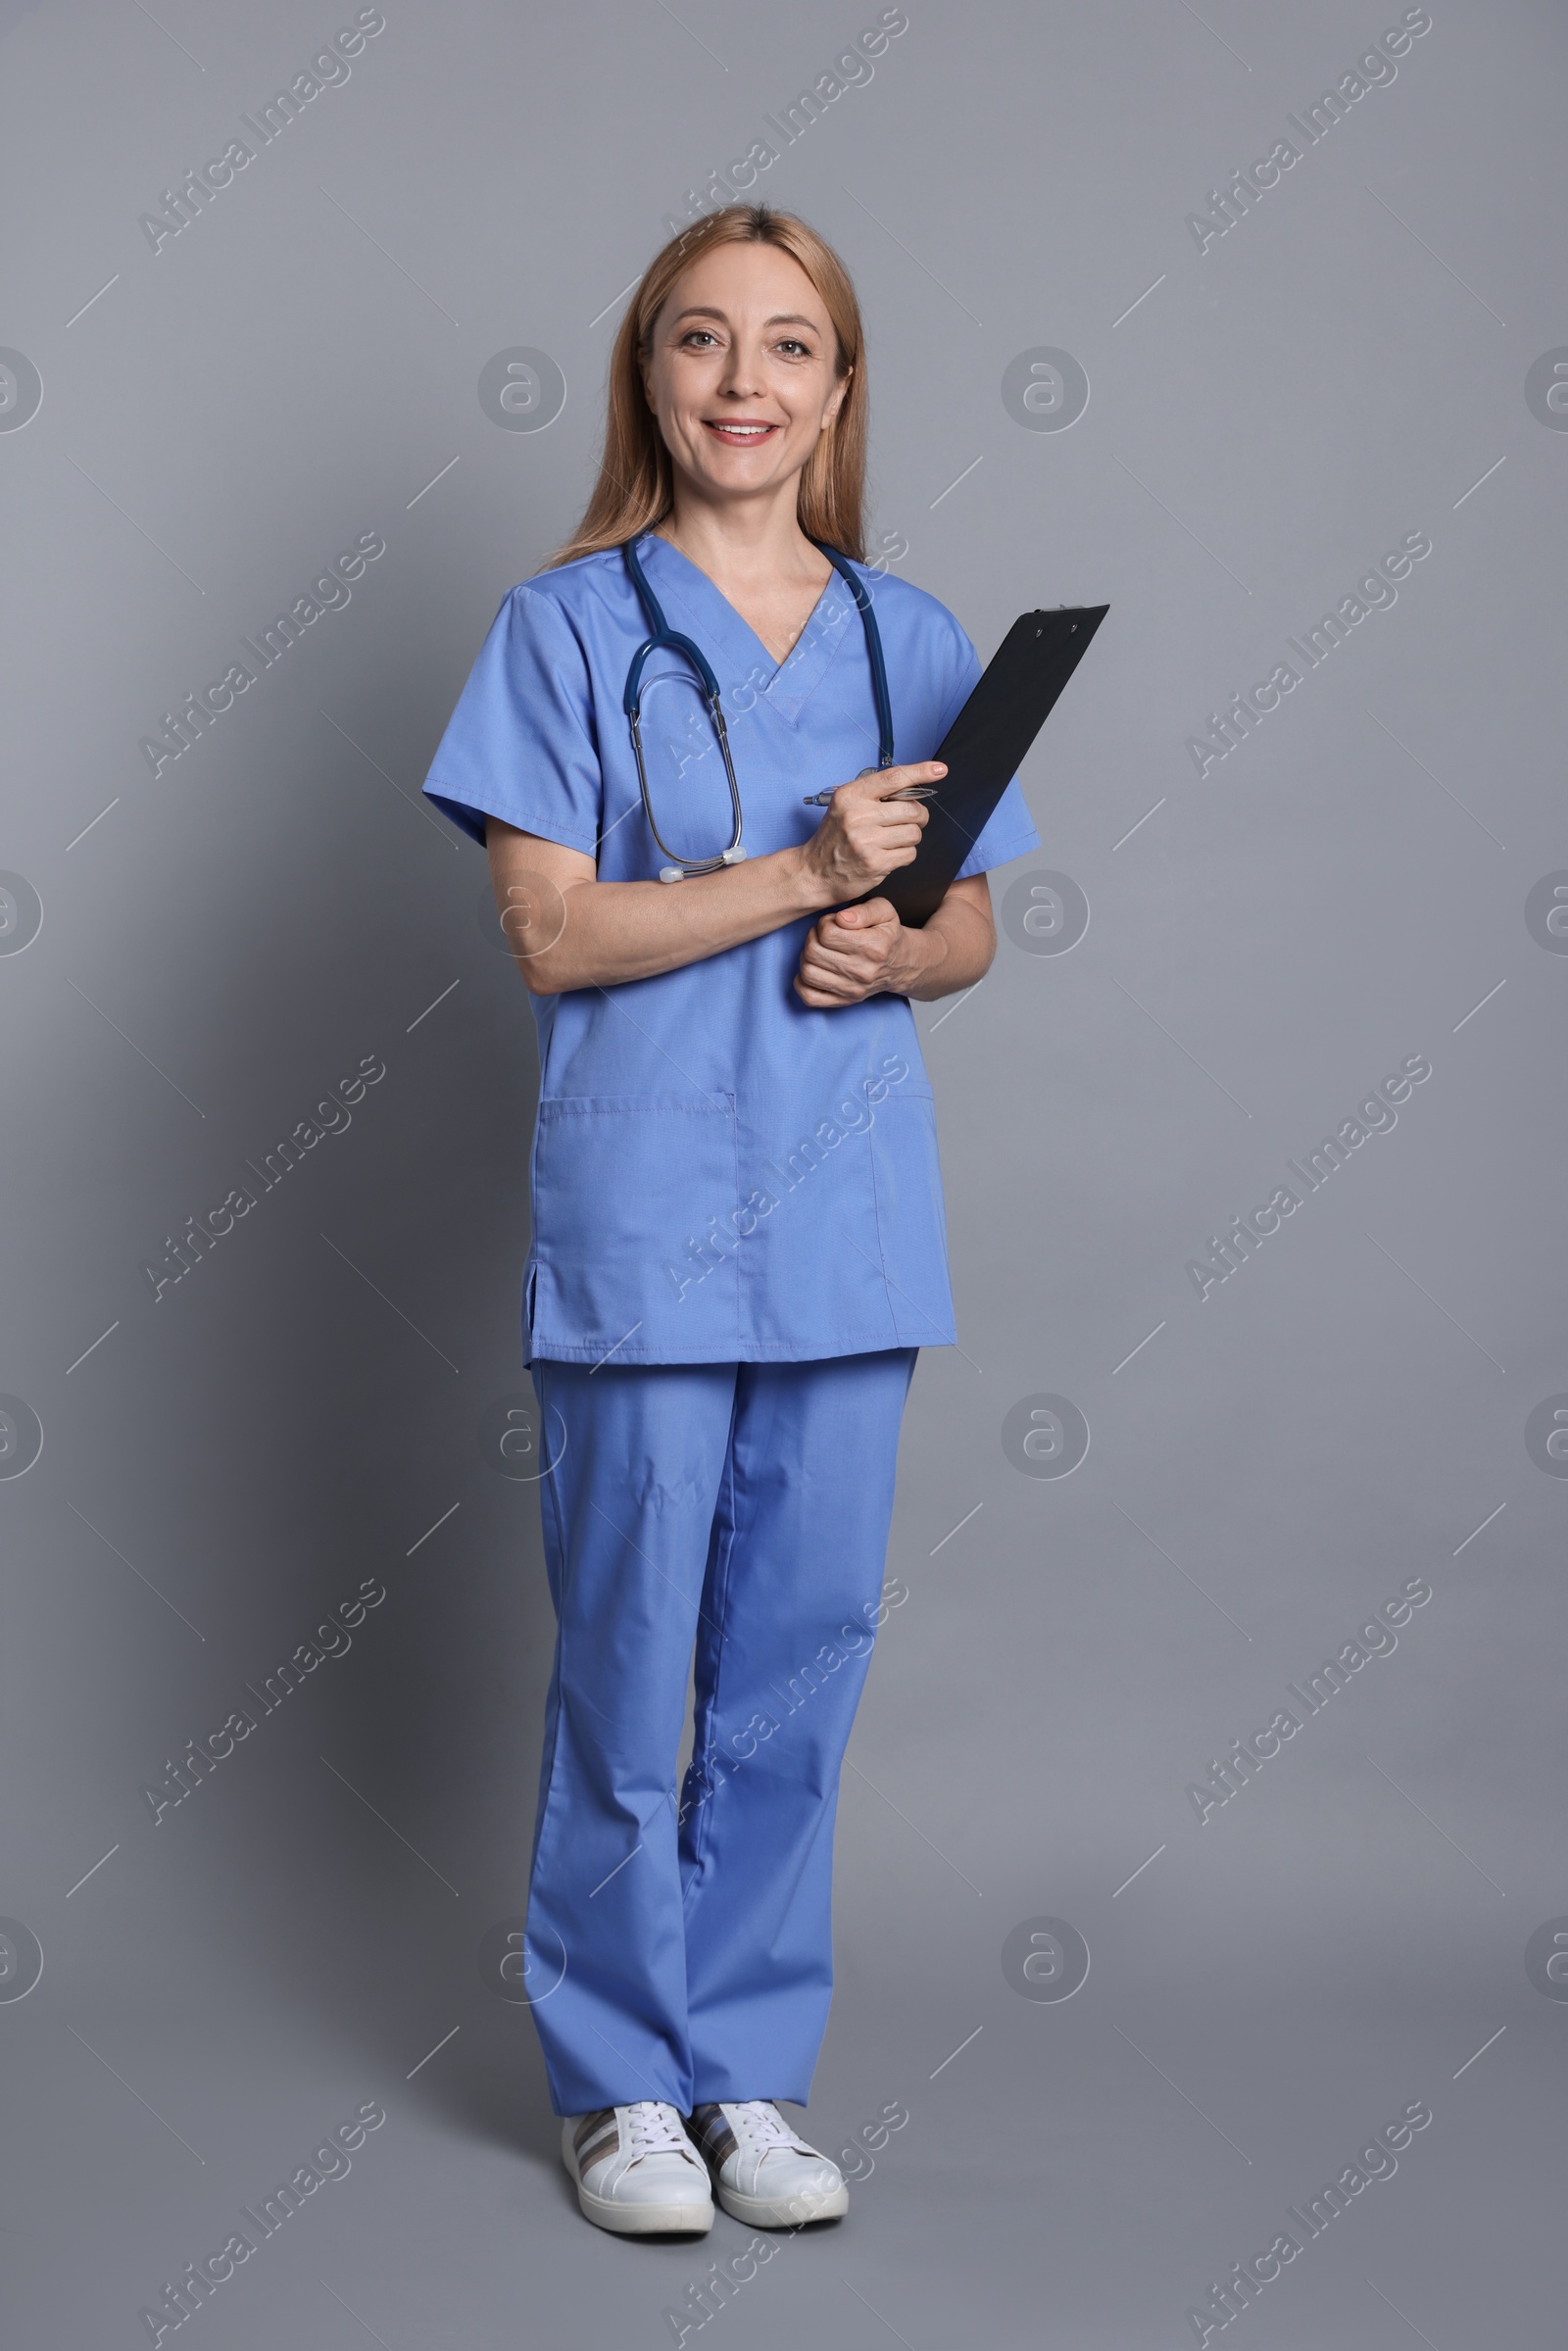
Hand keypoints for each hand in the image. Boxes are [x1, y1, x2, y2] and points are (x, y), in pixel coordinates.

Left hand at [794, 897, 924, 1007]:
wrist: (903, 964)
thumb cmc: (888, 935)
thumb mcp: (884, 912)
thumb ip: (863, 910)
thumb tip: (841, 918)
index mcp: (873, 947)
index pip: (827, 933)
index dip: (824, 923)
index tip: (832, 923)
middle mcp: (863, 971)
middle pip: (813, 952)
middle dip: (812, 937)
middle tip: (823, 935)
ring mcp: (853, 989)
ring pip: (808, 973)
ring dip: (806, 957)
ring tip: (819, 950)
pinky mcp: (845, 1001)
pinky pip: (810, 997)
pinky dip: (802, 983)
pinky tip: (815, 968)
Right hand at [798, 762, 943, 901]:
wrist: (814, 873)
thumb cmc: (835, 837)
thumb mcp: (846, 807)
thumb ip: (875, 795)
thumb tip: (915, 786)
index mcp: (850, 795)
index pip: (893, 777)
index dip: (920, 772)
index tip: (940, 769)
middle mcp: (857, 815)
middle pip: (912, 809)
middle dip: (918, 817)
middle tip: (909, 822)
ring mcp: (866, 841)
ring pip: (914, 833)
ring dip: (910, 837)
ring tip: (893, 841)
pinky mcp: (876, 863)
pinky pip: (910, 854)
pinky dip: (905, 855)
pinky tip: (888, 855)